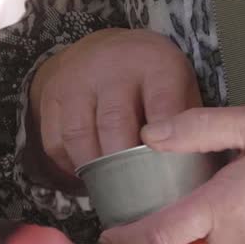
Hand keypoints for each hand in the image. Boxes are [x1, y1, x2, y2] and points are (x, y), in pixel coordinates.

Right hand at [31, 29, 201, 181]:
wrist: (105, 52)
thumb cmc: (152, 81)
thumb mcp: (179, 88)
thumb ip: (186, 123)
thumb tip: (193, 175)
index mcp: (155, 64)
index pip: (161, 104)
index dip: (164, 140)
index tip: (165, 168)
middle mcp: (111, 68)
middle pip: (114, 123)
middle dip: (124, 164)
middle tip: (135, 192)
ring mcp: (76, 82)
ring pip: (79, 135)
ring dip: (93, 168)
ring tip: (107, 188)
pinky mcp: (51, 98)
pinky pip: (55, 141)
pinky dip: (69, 164)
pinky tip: (85, 172)